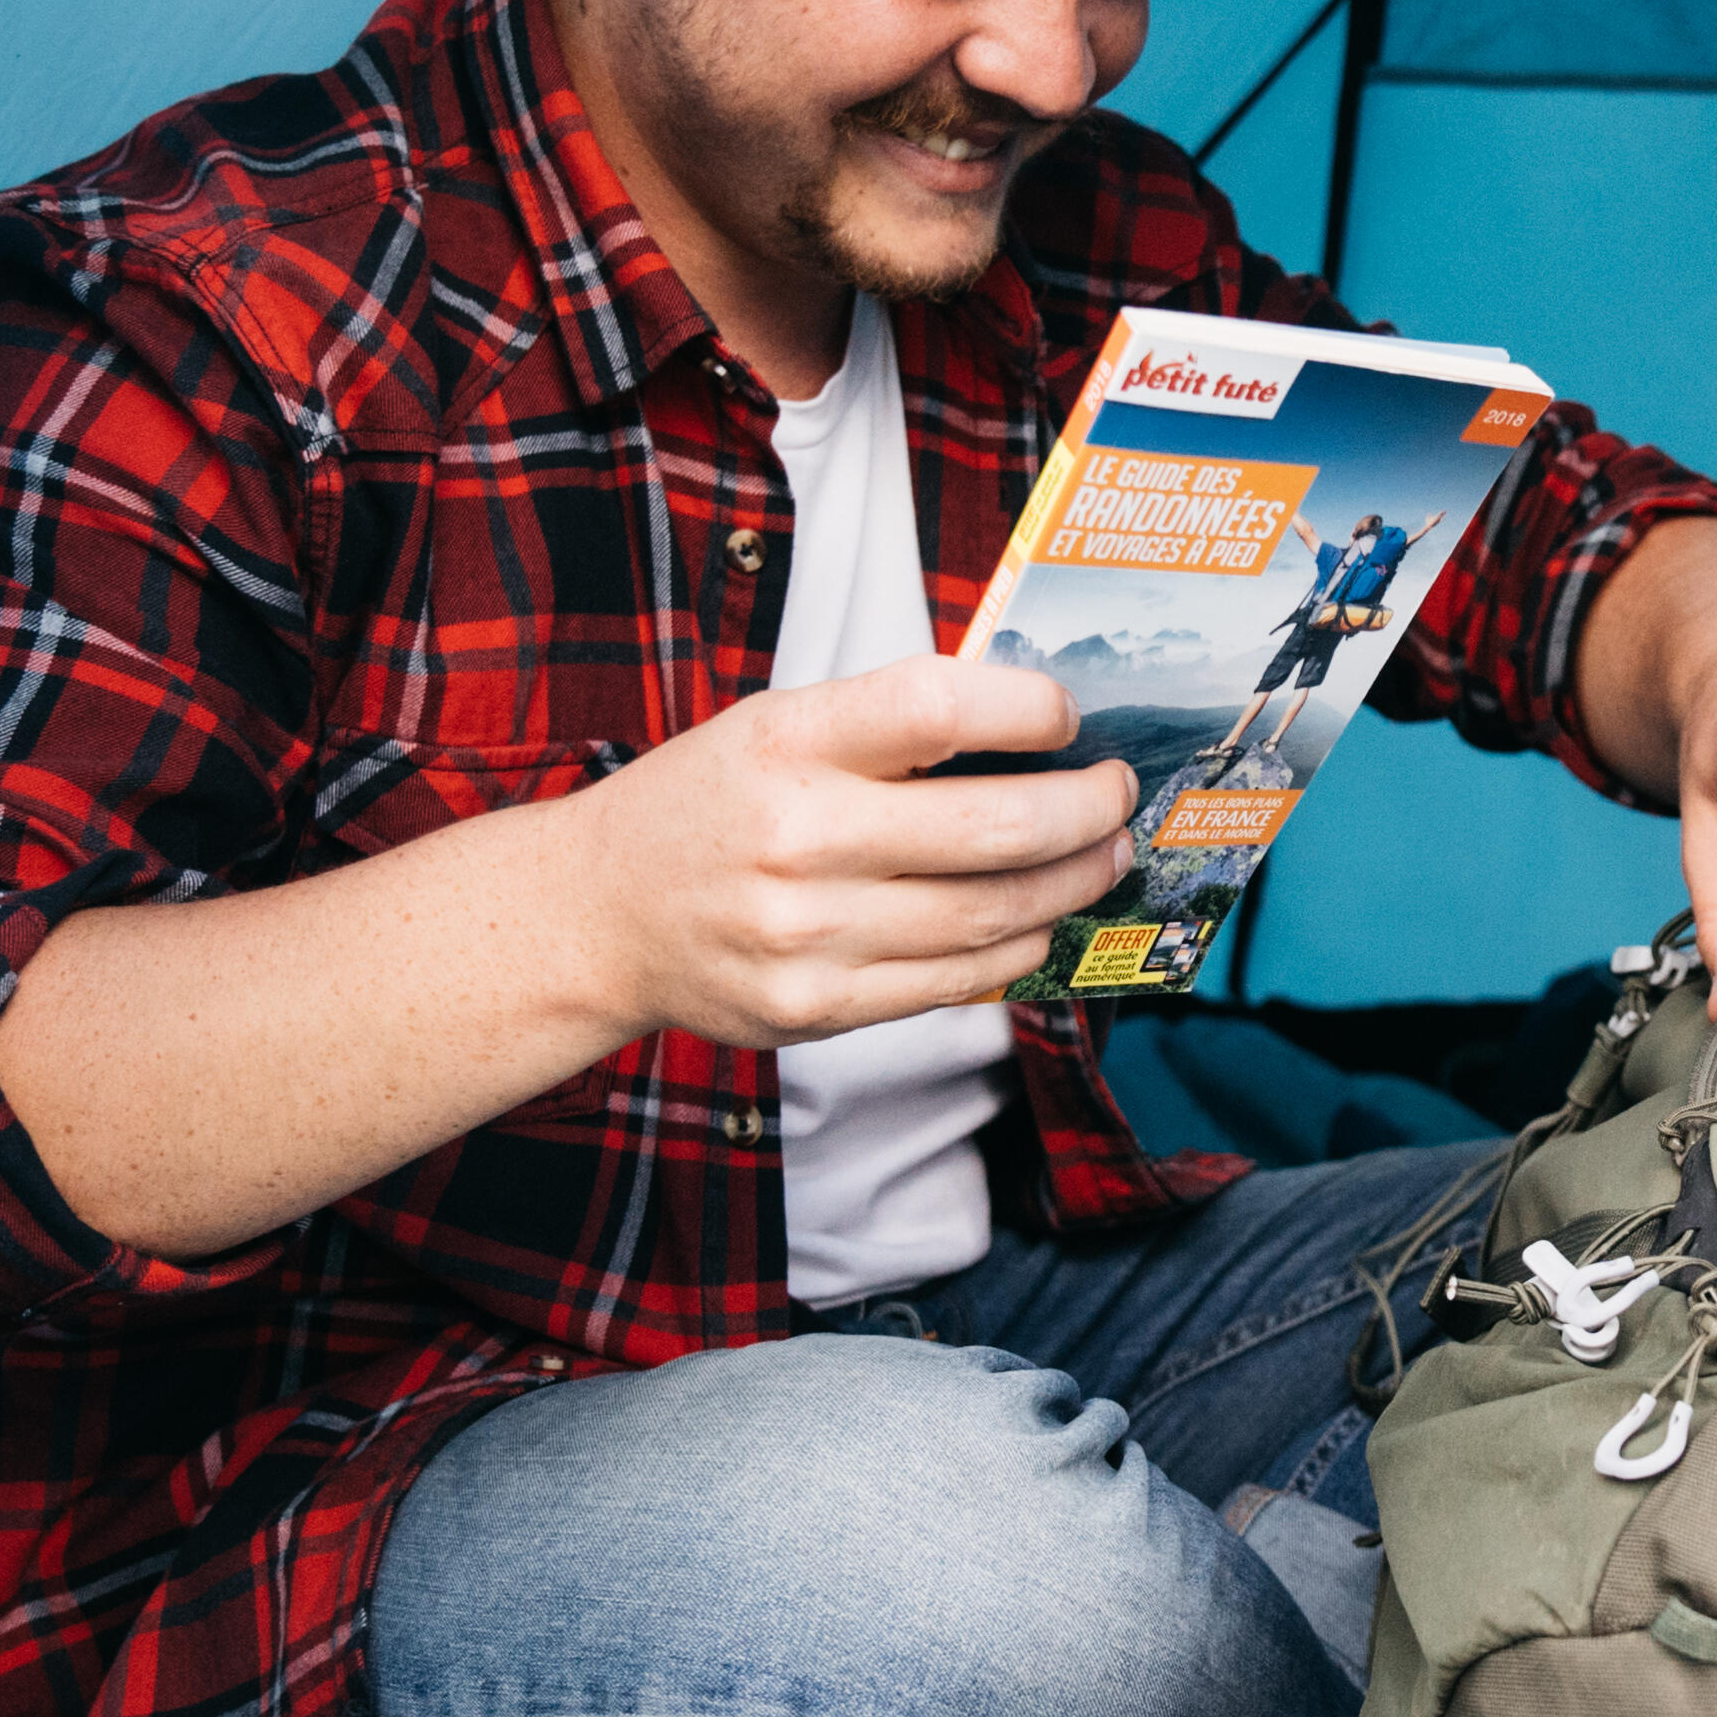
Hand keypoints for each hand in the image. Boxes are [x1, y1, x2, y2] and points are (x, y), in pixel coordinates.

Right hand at [562, 656, 1139, 1044]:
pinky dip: (1017, 950)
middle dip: (1086, 812)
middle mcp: (798, 838)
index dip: (1030, 708)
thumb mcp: (775, 727)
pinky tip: (1040, 921)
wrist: (597, 916)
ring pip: (990, 917)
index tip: (1070, 717)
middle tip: (1119, 797)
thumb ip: (888, 724)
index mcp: (787, 742)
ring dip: (1071, 886)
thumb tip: (1036, 728)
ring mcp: (808, 936)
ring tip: (1104, 857)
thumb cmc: (706, 805)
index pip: (938, 707)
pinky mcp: (818, 1009)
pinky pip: (954, 983)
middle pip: (993, 828)